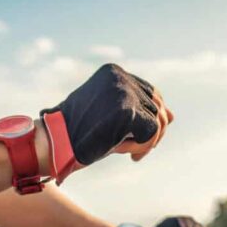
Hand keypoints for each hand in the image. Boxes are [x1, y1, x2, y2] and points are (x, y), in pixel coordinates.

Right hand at [42, 64, 173, 168]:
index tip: (137, 136)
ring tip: (132, 153)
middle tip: (138, 150)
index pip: (149, 92)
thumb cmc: (78, 134)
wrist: (55, 144)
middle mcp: (120, 77)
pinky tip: (129, 154)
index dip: (149, 117)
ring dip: (148, 141)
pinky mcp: (126, 110)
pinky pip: (152, 131)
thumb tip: (172, 116)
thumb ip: (139, 113)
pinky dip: (145, 147)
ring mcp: (124, 91)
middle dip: (154, 131)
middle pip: (157, 105)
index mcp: (113, 72)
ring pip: (157, 120)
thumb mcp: (112, 119)